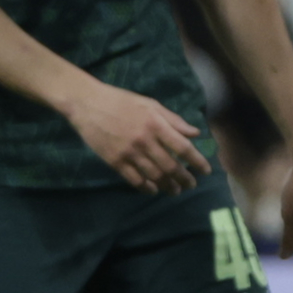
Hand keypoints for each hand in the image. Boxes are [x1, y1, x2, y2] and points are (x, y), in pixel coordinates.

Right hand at [63, 79, 209, 194]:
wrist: (87, 104)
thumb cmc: (121, 101)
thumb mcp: (150, 104)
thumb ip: (173, 120)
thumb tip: (195, 133)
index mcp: (156, 124)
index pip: (183, 147)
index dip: (197, 161)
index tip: (205, 171)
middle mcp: (145, 140)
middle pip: (171, 166)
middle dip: (184, 178)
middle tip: (191, 185)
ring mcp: (129, 152)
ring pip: (154, 176)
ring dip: (168, 186)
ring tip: (175, 191)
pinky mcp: (114, 161)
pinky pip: (134, 180)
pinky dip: (146, 188)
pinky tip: (153, 190)